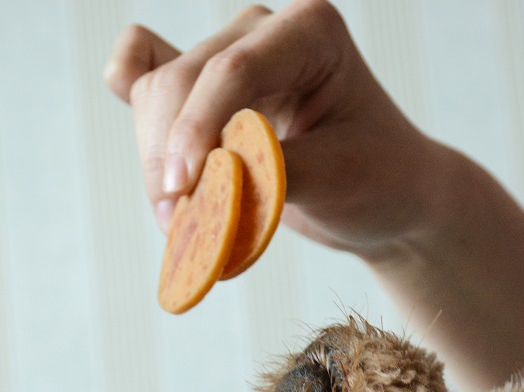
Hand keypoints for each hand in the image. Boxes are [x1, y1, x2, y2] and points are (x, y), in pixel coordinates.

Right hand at [104, 0, 449, 255]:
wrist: (385, 196)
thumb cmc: (376, 178)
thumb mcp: (337, 178)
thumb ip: (274, 171)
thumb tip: (208, 179)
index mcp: (310, 31)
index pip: (232, 70)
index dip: (196, 129)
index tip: (182, 188)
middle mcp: (263, 31)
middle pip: (183, 81)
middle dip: (171, 156)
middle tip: (182, 227)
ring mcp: (227, 54)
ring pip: (155, 91)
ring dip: (157, 161)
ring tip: (183, 225)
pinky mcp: (203, 91)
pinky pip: (139, 72)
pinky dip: (137, 117)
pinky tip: (152, 157)